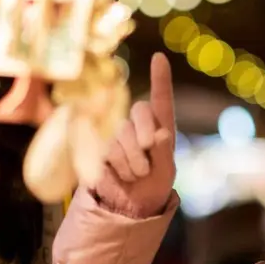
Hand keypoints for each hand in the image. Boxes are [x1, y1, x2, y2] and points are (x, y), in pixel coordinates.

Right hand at [92, 53, 176, 218]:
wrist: (129, 206)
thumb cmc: (154, 186)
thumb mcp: (166, 173)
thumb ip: (164, 153)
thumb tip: (161, 134)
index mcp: (160, 128)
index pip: (161, 100)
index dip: (160, 79)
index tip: (159, 57)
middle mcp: (137, 126)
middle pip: (139, 111)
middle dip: (145, 136)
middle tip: (148, 164)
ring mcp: (116, 135)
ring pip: (122, 135)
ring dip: (132, 161)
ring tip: (136, 175)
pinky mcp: (98, 148)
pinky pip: (107, 151)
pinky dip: (117, 168)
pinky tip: (121, 177)